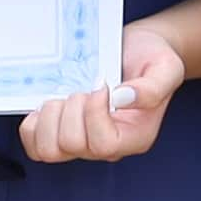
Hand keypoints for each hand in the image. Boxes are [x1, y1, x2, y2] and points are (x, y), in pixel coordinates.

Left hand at [19, 23, 193, 166]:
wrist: (136, 49)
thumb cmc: (152, 58)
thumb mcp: (166, 68)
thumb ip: (153, 87)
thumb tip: (121, 98)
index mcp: (134, 137)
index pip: (104, 145)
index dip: (94, 114)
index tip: (101, 84)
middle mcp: (106, 146)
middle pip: (72, 146)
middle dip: (71, 109)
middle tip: (83, 88)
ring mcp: (80, 142)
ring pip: (48, 150)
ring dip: (50, 117)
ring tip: (64, 96)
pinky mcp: (59, 132)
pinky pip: (34, 143)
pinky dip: (34, 122)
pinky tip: (50, 102)